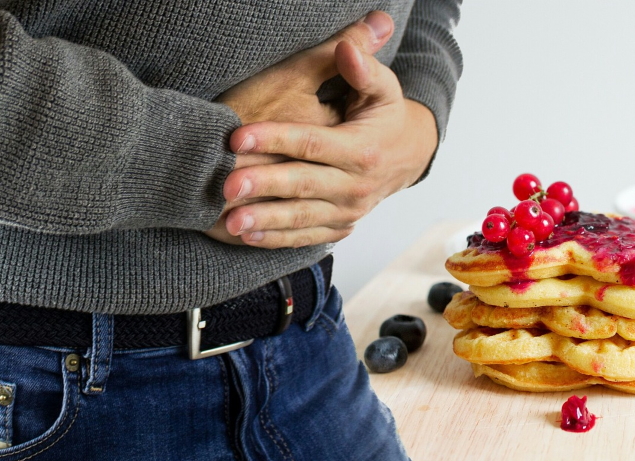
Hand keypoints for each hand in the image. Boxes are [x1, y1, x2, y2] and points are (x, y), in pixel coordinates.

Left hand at [221, 39, 437, 248]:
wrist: (407, 156)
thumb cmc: (385, 117)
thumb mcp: (383, 89)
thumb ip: (363, 69)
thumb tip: (346, 46)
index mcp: (362, 150)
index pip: (313, 144)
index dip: (275, 138)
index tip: (237, 137)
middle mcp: (356, 186)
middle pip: (303, 185)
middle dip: (263, 186)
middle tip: (226, 186)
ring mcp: (348, 211)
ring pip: (302, 218)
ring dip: (265, 221)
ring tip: (231, 222)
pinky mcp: (340, 227)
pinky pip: (306, 237)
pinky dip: (277, 239)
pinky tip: (247, 237)